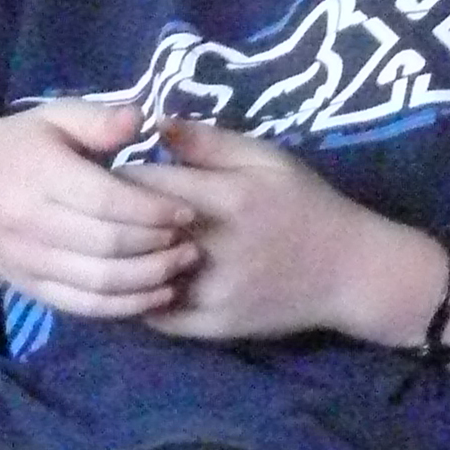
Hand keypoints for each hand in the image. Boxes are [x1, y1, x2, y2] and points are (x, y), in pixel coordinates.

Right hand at [0, 96, 196, 320]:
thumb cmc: (23, 144)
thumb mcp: (57, 116)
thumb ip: (99, 120)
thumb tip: (141, 121)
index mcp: (37, 173)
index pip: (105, 200)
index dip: (152, 210)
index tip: (187, 210)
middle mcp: (27, 222)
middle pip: (105, 245)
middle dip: (156, 247)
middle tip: (192, 242)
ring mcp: (25, 260)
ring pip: (97, 283)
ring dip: (147, 281)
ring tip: (182, 269)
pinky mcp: (28, 287)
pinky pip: (82, 306)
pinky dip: (124, 307)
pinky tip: (157, 295)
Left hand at [126, 118, 405, 342]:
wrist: (347, 270)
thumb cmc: (304, 204)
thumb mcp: (266, 158)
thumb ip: (209, 141)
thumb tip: (154, 122)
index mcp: (227, 198)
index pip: (140, 184)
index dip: (116, 177)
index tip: (110, 174)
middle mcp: (215, 248)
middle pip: (132, 231)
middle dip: (111, 219)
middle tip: (102, 210)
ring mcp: (212, 293)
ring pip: (137, 277)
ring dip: (120, 261)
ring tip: (112, 244)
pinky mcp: (212, 327)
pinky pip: (154, 315)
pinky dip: (136, 297)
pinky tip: (134, 279)